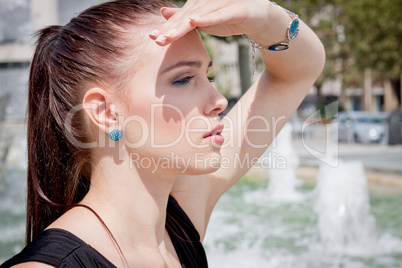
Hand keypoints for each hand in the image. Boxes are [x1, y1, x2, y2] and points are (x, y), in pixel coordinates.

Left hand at [149, 0, 271, 45]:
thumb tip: (164, 12)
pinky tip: (195, 21)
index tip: (152, 36)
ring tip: (170, 34)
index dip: (167, 27)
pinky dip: (207, 18)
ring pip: (199, 15)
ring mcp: (221, 4)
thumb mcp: (204, 20)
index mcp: (199, 5)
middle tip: (156, 38)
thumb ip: (184, 17)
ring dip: (184, 25)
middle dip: (171, 28)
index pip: (180, 18)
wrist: (259, 17)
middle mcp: (207, 2)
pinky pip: (219, 13)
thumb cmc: (230, 16)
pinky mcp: (236, 9)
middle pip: (186, 16)